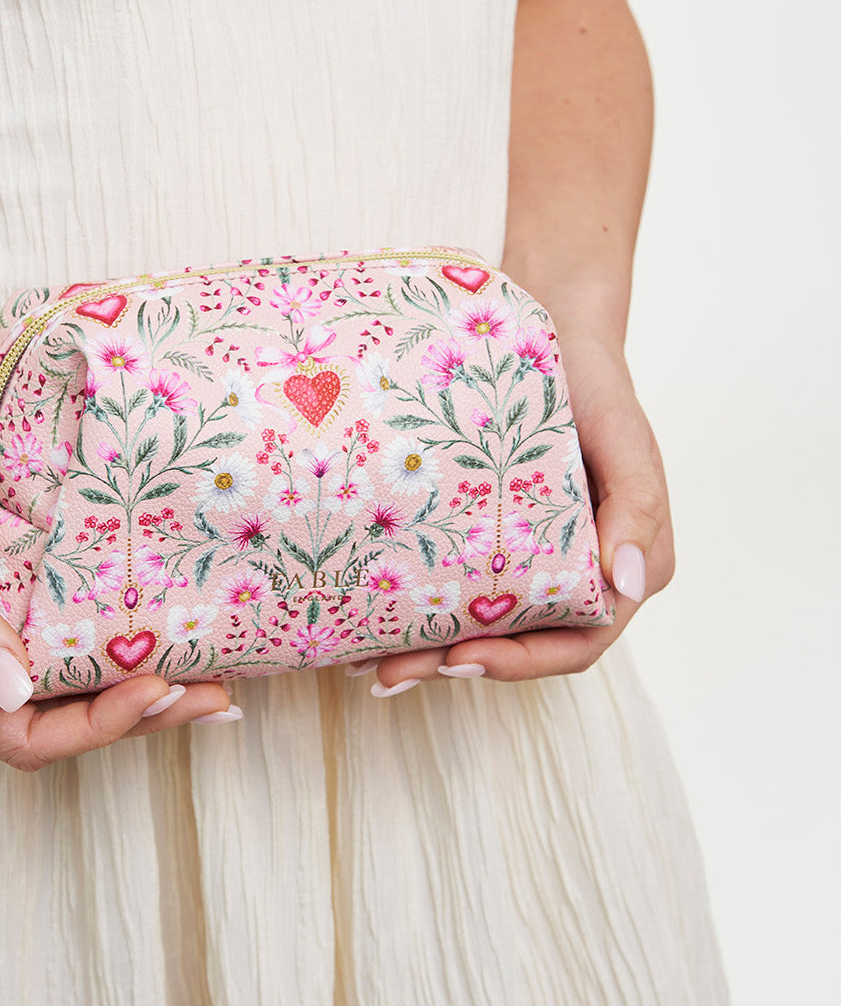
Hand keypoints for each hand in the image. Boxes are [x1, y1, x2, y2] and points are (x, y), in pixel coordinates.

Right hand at [0, 406, 235, 766]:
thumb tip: (16, 691)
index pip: (19, 737)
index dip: (98, 725)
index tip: (163, 688)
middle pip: (44, 733)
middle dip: (131, 720)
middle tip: (215, 697)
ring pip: (47, 708)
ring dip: (123, 699)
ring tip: (204, 684)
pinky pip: (40, 671)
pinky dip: (95, 667)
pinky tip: (147, 652)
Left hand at [360, 328, 674, 690]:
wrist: (554, 329)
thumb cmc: (599, 383)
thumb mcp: (628, 437)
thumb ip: (637, 507)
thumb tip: (626, 582)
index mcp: (623, 567)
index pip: (576, 642)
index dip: (520, 664)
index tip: (462, 659)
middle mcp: (578, 575)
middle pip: (518, 647)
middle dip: (453, 665)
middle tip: (390, 677)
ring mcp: (531, 559)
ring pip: (481, 626)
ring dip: (425, 652)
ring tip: (368, 663)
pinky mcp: (490, 539)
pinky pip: (456, 585)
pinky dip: (417, 608)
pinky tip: (367, 621)